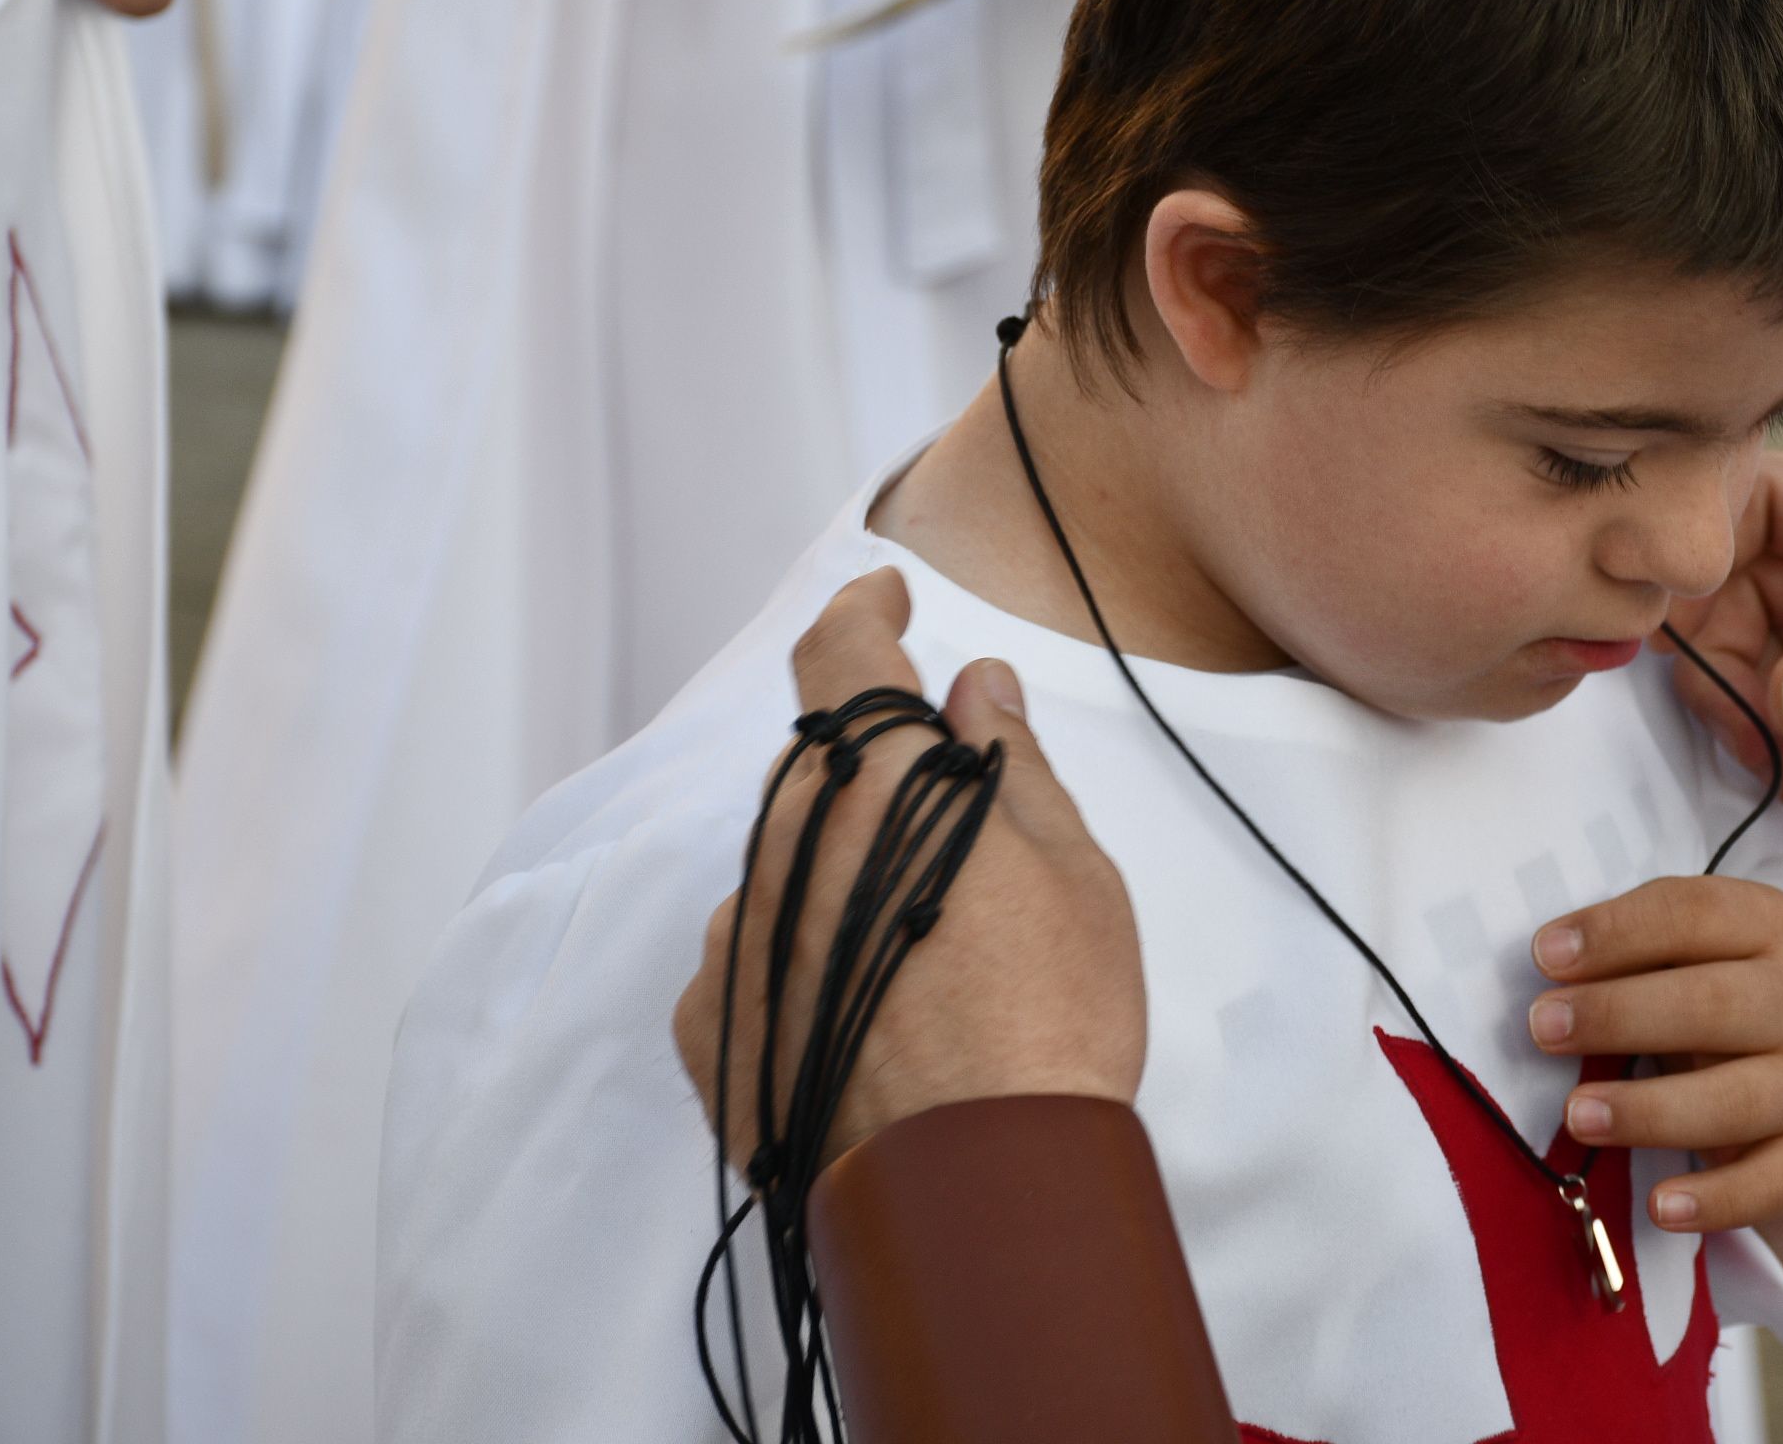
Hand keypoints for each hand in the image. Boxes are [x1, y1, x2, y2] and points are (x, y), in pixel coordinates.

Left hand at [674, 568, 1146, 1177]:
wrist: (979, 1186)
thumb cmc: (1051, 1019)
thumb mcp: (1071, 869)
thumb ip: (1010, 764)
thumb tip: (975, 685)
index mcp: (876, 781)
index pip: (843, 653)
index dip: (864, 610)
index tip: (887, 597)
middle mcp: (788, 843)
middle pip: (818, 770)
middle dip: (873, 775)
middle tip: (952, 831)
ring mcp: (736, 936)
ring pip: (781, 866)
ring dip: (833, 875)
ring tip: (919, 953)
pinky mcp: (711, 1025)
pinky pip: (742, 957)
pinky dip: (791, 957)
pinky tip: (858, 1007)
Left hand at [1528, 876, 1782, 1281]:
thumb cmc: (1721, 981)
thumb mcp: (1693, 941)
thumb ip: (1634, 941)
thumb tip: (1553, 961)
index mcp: (1769, 925)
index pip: (1692, 917)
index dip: (1617, 933)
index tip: (1544, 953)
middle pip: (1713, 1006)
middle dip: (1620, 1015)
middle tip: (1543, 1026)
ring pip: (1736, 1102)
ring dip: (1650, 1111)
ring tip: (1577, 1114)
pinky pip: (1768, 1186)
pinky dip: (1717, 1202)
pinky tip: (1659, 1207)